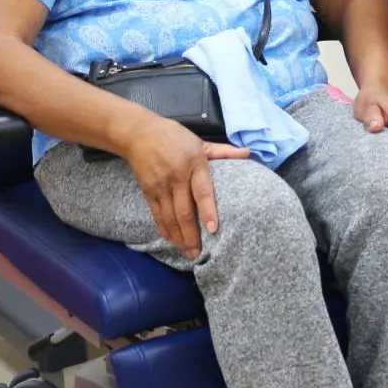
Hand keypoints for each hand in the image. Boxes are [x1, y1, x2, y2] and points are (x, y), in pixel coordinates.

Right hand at [120, 117, 250, 258]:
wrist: (139, 133)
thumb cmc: (174, 137)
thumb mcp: (200, 141)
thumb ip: (223, 152)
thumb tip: (247, 154)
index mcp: (194, 163)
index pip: (202, 191)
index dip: (208, 210)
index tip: (214, 229)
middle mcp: (177, 176)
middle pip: (184, 211)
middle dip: (191, 235)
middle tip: (198, 253)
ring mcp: (160, 185)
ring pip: (169, 217)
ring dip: (178, 237)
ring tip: (187, 252)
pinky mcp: (148, 191)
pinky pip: (157, 215)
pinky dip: (164, 230)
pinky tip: (172, 240)